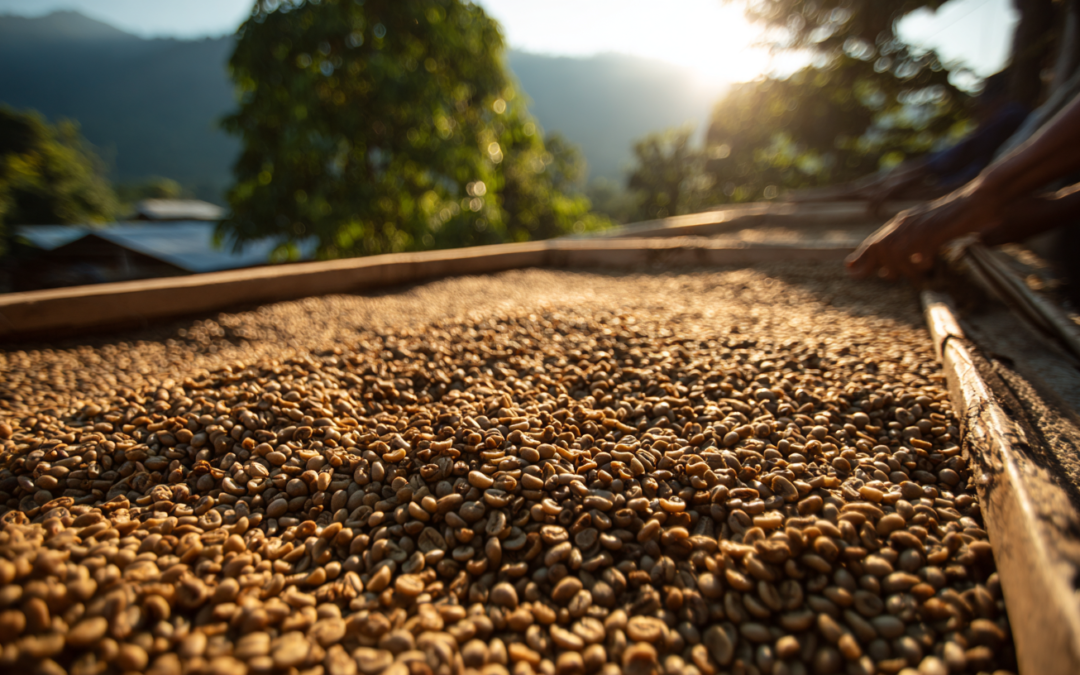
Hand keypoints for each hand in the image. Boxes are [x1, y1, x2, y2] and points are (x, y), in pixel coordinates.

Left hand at [846, 181, 1001, 279]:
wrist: (979, 200)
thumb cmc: (955, 220)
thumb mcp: (926, 233)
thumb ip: (906, 249)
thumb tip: (885, 272)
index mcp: (903, 222)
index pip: (875, 241)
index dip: (861, 256)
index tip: (849, 269)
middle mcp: (907, 222)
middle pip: (881, 247)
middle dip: (879, 265)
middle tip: (888, 276)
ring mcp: (920, 225)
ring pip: (897, 252)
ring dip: (905, 268)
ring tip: (919, 272)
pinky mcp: (936, 229)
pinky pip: (919, 252)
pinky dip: (922, 263)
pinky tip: (929, 263)